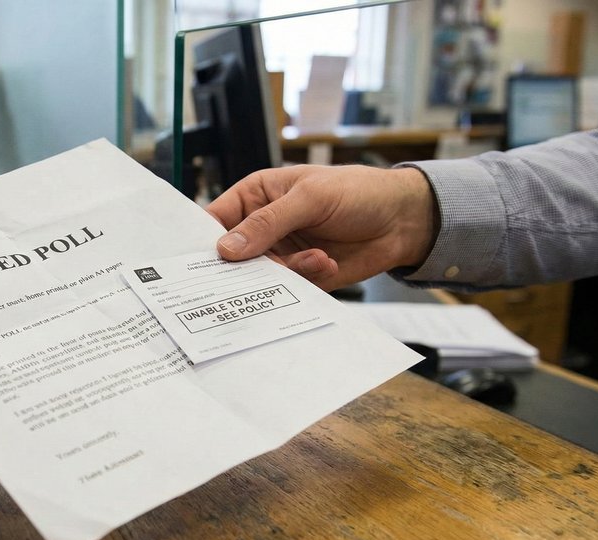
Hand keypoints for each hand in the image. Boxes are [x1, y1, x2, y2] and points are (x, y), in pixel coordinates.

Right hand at [209, 165, 438, 290]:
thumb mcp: (310, 197)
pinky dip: (305, 279)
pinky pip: (287, 289)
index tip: (194, 262)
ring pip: (259, 276)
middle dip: (239, 268)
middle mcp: (264, 228)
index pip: (216, 220)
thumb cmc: (357, 191)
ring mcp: (282, 254)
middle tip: (246, 276)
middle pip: (233, 256)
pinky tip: (327, 263)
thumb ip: (268, 223)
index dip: (202, 240)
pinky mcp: (302, 277)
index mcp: (256, 197)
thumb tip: (226, 249)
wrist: (403, 220)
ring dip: (283, 273)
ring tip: (315, 260)